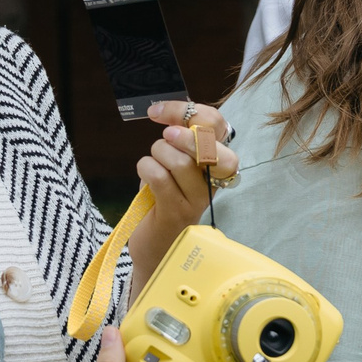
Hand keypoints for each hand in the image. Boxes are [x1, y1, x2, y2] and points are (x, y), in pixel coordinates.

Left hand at [128, 100, 239, 285]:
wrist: (155, 250)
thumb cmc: (161, 203)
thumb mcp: (171, 167)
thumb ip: (177, 143)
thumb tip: (169, 115)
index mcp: (214, 165)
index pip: (218, 126)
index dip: (190, 111)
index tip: (159, 112)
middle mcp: (212, 183)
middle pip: (208, 144)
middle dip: (183, 134)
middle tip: (165, 136)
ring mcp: (196, 200)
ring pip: (180, 160)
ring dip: (156, 155)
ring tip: (151, 165)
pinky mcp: (176, 213)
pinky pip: (160, 178)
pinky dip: (146, 169)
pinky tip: (144, 176)